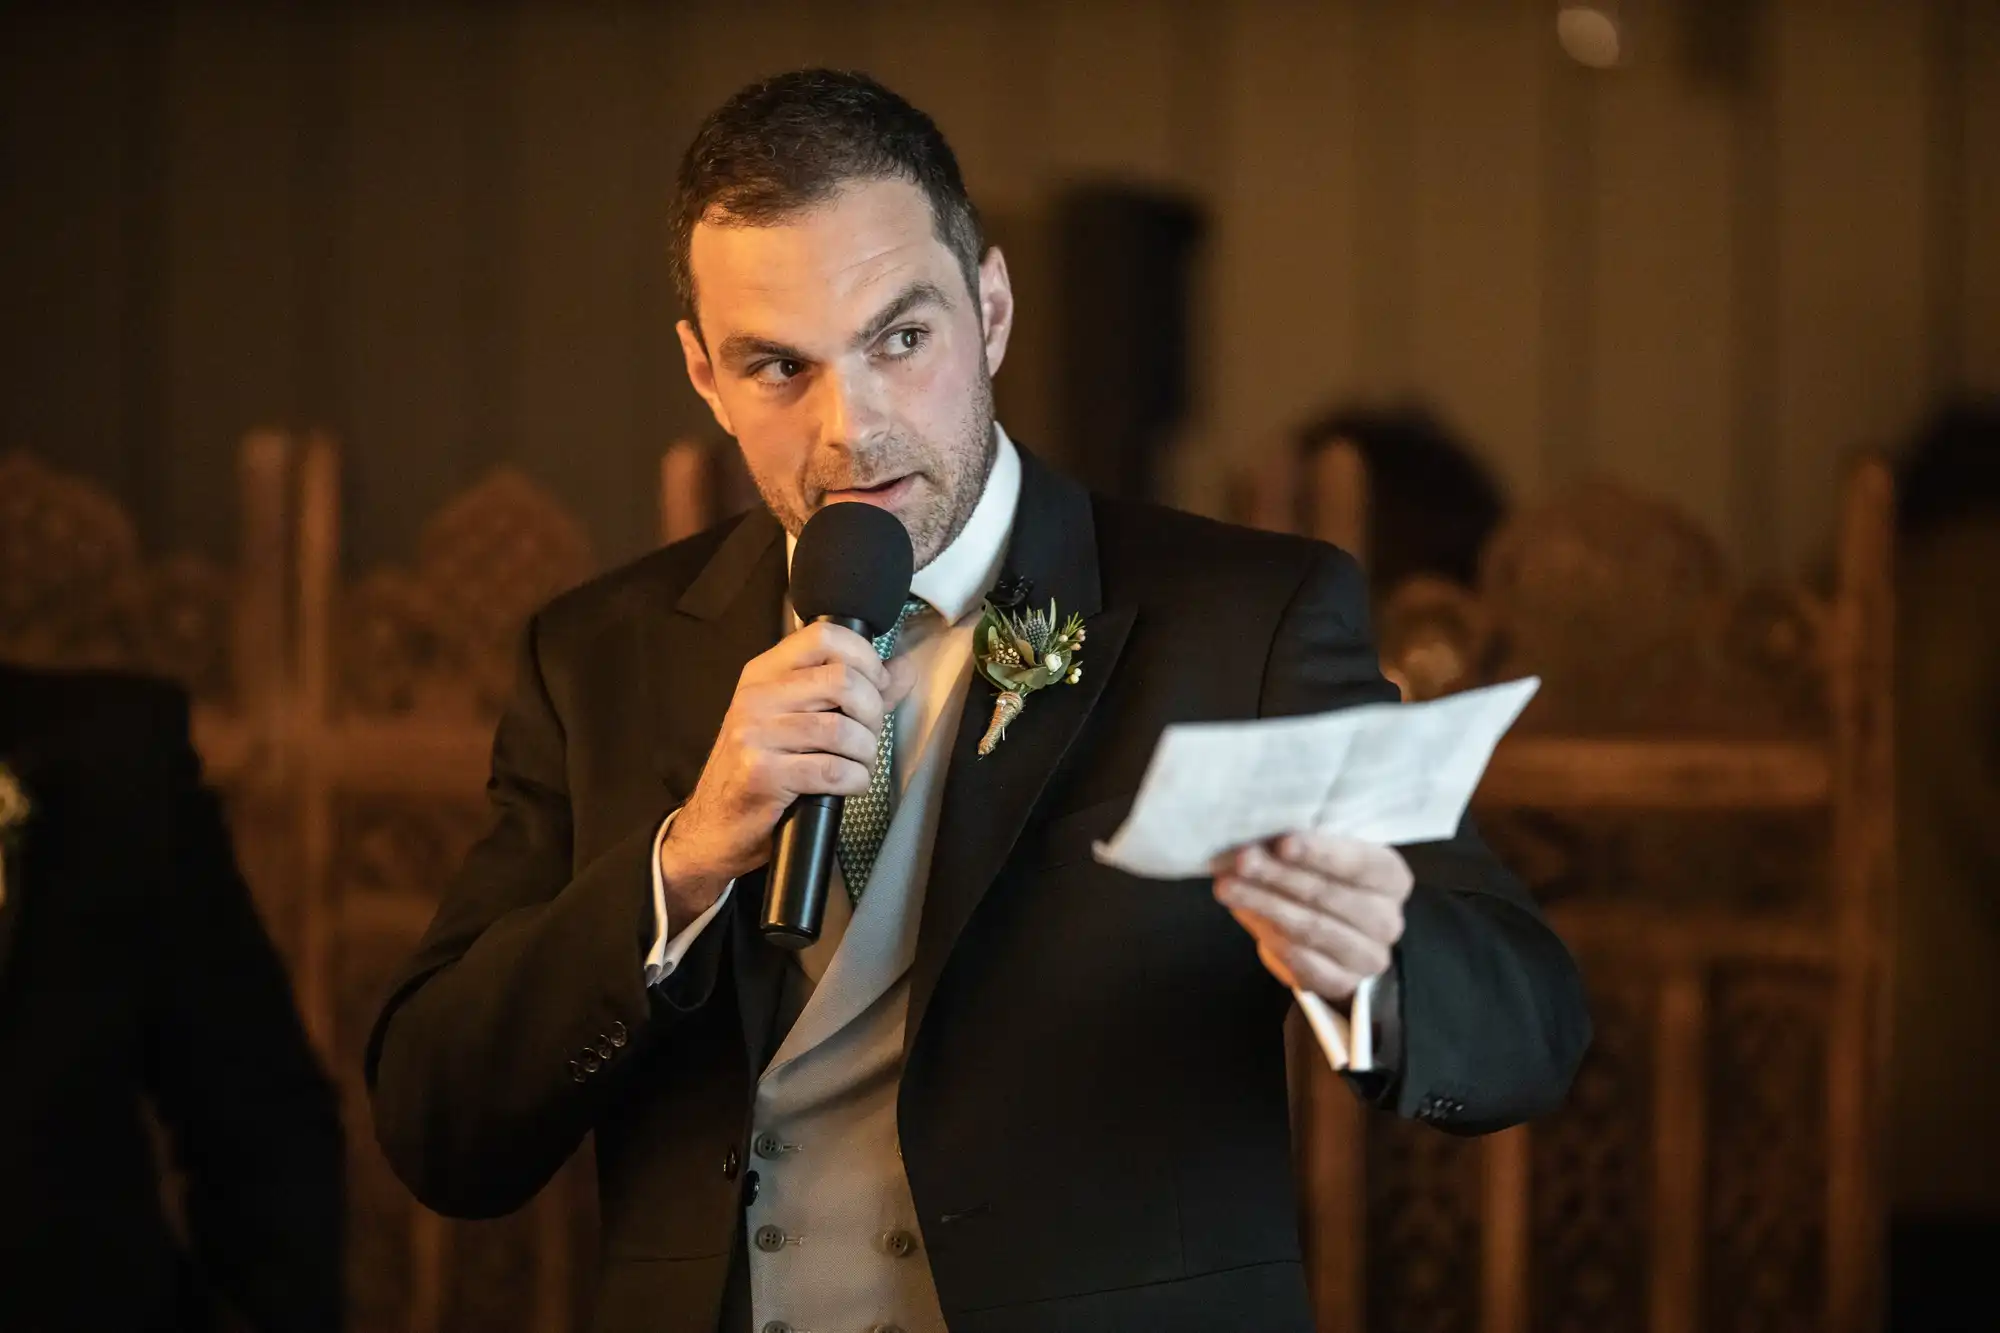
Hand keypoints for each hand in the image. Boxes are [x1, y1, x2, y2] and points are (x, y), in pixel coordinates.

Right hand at [659, 621, 916, 916]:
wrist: (713, 828)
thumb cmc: (761, 771)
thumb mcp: (798, 721)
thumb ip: (854, 692)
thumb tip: (903, 669)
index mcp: (764, 674)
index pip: (824, 636)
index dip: (865, 657)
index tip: (877, 685)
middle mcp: (756, 697)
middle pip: (842, 680)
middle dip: (873, 712)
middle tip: (869, 734)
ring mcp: (754, 735)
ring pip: (841, 729)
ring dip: (866, 752)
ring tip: (860, 764)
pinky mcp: (761, 774)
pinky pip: (832, 770)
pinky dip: (855, 780)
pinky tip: (850, 785)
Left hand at [1212, 832, 1412, 1002]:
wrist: (1334, 936)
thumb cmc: (1324, 880)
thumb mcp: (1318, 858)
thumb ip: (1296, 848)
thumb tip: (1253, 843)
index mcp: (1391, 877)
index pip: (1359, 862)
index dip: (1320, 853)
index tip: (1282, 843)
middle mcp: (1388, 920)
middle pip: (1328, 895)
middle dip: (1279, 875)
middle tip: (1241, 861)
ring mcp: (1368, 956)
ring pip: (1311, 928)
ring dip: (1264, 904)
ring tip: (1228, 887)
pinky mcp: (1342, 983)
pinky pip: (1302, 961)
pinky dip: (1270, 936)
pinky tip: (1245, 916)